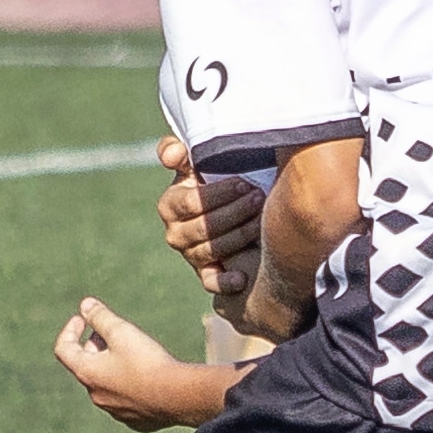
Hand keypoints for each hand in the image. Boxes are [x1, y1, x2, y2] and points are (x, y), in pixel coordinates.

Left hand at [55, 298, 230, 431]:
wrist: (179, 399)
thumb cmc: (147, 363)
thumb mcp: (122, 332)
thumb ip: (101, 317)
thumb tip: (85, 305)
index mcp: (87, 373)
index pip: (64, 350)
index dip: (70, 331)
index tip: (82, 319)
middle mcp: (96, 395)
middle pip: (86, 366)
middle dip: (95, 346)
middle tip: (111, 332)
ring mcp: (115, 410)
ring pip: (106, 383)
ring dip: (112, 365)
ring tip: (131, 351)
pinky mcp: (135, 420)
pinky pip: (126, 399)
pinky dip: (129, 384)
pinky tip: (147, 376)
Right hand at [155, 134, 262, 297]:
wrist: (232, 206)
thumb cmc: (214, 178)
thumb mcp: (195, 160)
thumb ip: (178, 150)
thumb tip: (171, 155)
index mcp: (170, 205)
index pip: (189, 202)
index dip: (217, 194)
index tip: (243, 182)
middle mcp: (175, 233)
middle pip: (202, 227)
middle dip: (233, 212)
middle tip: (259, 196)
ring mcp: (190, 254)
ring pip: (212, 250)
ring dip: (238, 236)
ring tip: (262, 220)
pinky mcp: (206, 272)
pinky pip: (210, 281)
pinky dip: (224, 281)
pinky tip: (242, 278)